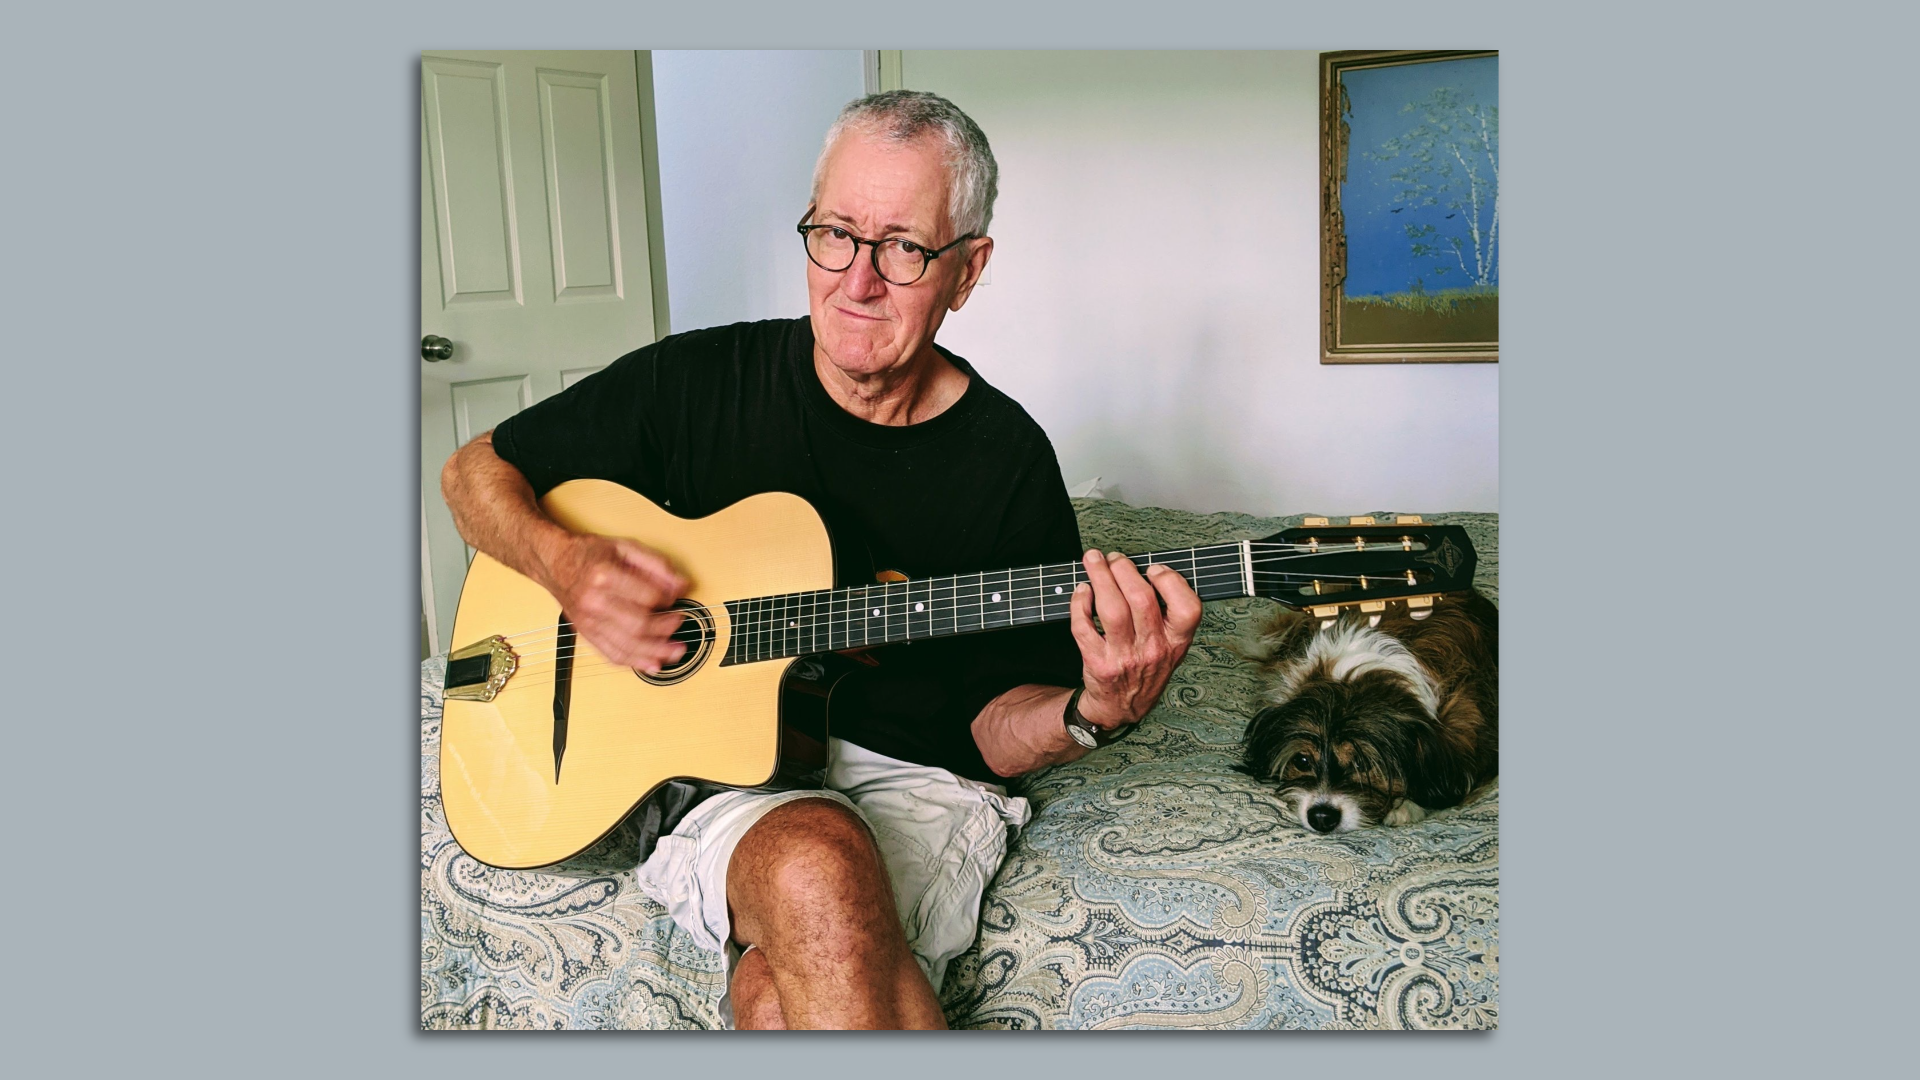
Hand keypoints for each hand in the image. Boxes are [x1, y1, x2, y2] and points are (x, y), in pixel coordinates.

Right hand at [543, 533, 688, 672]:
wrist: (556, 563)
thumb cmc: (590, 554)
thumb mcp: (625, 547)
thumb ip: (656, 564)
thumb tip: (680, 584)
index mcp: (604, 576)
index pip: (647, 596)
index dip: (669, 598)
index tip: (676, 596)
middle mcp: (594, 601)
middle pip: (638, 626)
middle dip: (665, 628)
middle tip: (680, 621)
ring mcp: (589, 621)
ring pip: (627, 646)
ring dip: (656, 652)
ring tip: (675, 652)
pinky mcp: (586, 633)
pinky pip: (612, 654)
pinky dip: (634, 662)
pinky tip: (652, 663)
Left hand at [1068, 550, 1202, 728]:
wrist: (1122, 706)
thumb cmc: (1147, 666)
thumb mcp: (1172, 646)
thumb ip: (1168, 614)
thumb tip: (1147, 568)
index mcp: (1177, 642)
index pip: (1187, 608)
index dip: (1170, 581)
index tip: (1154, 568)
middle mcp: (1153, 650)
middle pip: (1141, 599)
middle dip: (1124, 569)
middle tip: (1114, 558)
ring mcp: (1125, 658)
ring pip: (1112, 609)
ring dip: (1100, 577)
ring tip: (1094, 560)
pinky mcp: (1098, 663)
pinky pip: (1084, 627)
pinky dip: (1080, 603)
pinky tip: (1082, 590)